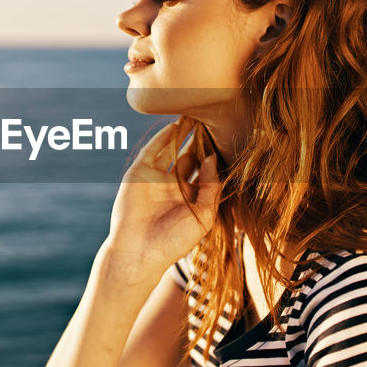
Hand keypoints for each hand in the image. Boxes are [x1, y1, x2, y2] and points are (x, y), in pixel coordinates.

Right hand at [105, 119, 218, 278]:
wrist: (139, 252)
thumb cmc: (173, 241)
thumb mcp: (203, 215)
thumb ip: (211, 187)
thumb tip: (212, 158)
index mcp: (190, 197)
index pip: (204, 170)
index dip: (214, 155)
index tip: (228, 138)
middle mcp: (173, 185)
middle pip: (189, 155)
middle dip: (199, 140)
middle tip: (212, 119)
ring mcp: (156, 178)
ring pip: (171, 149)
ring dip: (181, 133)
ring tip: (195, 114)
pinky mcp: (140, 173)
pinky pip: (153, 150)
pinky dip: (163, 137)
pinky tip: (175, 126)